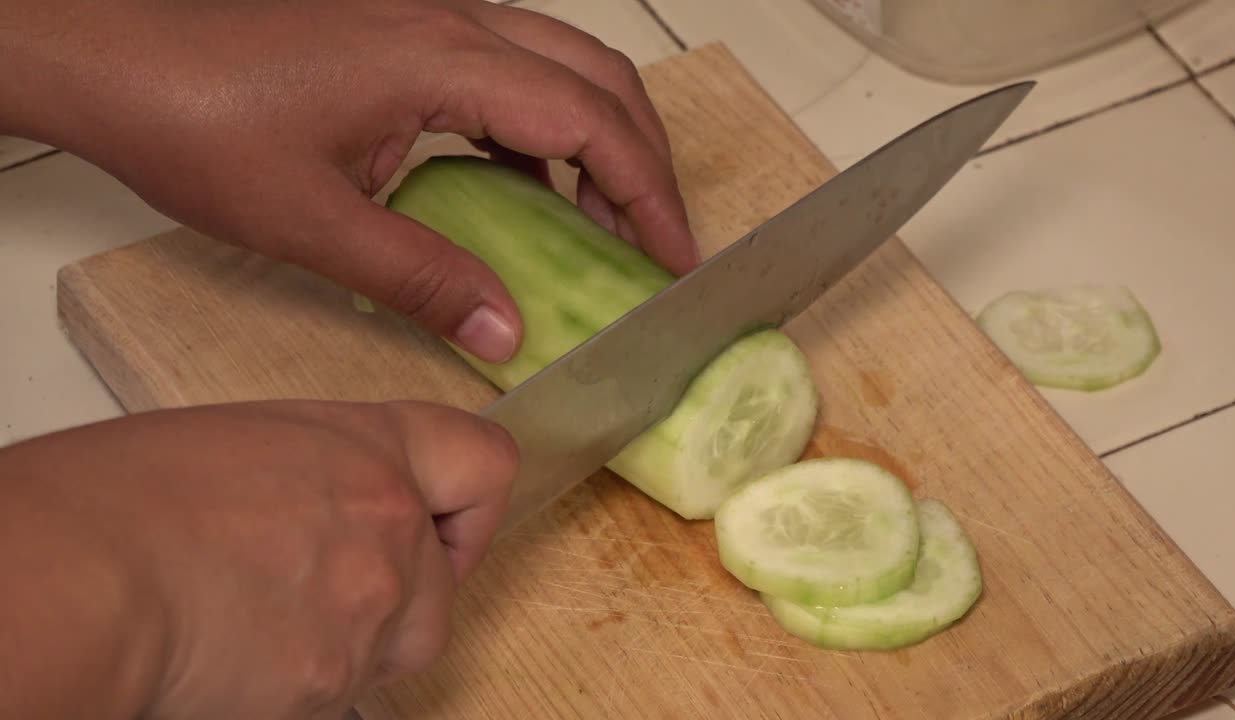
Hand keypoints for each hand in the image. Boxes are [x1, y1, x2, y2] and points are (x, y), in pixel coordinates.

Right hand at [0, 400, 516, 719]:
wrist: (82, 579)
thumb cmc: (124, 497)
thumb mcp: (247, 443)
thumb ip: (322, 472)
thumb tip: (326, 510)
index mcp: (371, 448)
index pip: (485, 462)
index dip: (470, 502)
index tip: (448, 519)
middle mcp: (393, 525)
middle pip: (446, 580)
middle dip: (399, 593)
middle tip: (323, 587)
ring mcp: (374, 607)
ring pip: (403, 644)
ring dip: (356, 642)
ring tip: (266, 623)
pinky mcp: (338, 680)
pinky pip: (347, 688)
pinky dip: (308, 683)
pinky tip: (243, 657)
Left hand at [4, 0, 699, 363]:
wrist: (112, 53)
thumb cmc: (192, 118)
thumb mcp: (314, 223)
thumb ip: (424, 278)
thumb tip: (507, 329)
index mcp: (444, 60)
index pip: (593, 121)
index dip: (648, 194)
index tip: (675, 258)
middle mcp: (452, 23)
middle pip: (600, 76)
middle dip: (646, 159)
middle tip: (659, 240)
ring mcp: (429, 19)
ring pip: (560, 65)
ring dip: (600, 137)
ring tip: (609, 221)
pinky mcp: (403, 34)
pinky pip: (507, 72)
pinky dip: (542, 129)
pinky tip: (530, 188)